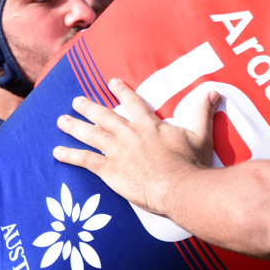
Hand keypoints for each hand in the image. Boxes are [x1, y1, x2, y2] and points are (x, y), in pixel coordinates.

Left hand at [52, 78, 216, 214]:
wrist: (179, 187)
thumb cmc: (191, 164)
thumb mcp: (200, 134)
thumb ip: (202, 112)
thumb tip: (213, 91)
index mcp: (149, 125)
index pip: (133, 103)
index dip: (122, 92)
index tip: (112, 82)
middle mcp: (130, 134)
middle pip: (105, 116)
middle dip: (88, 107)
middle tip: (75, 100)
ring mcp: (117, 151)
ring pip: (91, 134)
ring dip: (74, 126)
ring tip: (61, 120)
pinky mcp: (109, 169)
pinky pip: (84, 160)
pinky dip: (69, 155)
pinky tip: (56, 152)